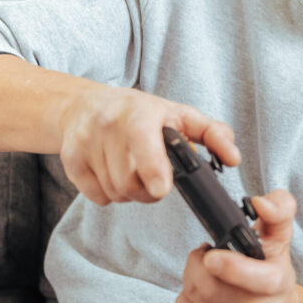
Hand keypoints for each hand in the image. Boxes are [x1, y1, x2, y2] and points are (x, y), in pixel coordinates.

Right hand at [57, 85, 239, 205]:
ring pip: (114, 192)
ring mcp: (85, 140)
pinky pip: (96, 197)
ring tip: (134, 173)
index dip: (151, 167)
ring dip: (130, 193)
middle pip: (129, 181)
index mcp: (139, 112)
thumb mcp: (181, 116)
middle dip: (147, 190)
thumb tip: (233, 158)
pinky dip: (109, 195)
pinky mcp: (69, 158)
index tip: (161, 189)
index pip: (142, 139)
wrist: (86, 106)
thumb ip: (213, 134)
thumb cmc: (141, 114)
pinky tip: (113, 175)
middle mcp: (108, 123)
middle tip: (155, 180)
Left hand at [175, 190, 300, 302]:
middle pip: (212, 289)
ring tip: (203, 268)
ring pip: (196, 299)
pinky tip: (198, 289)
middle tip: (205, 252)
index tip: (211, 255)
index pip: (258, 281)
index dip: (230, 267)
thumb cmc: (273, 267)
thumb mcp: (281, 235)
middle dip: (198, 264)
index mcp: (277, 282)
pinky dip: (186, 297)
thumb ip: (279, 210)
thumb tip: (262, 203)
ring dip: (190, 277)